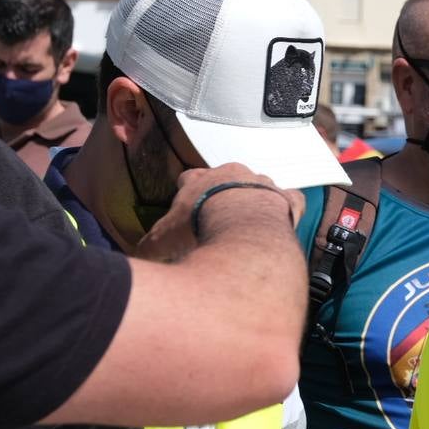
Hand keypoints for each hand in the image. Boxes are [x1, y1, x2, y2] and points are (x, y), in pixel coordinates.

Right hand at [134, 164, 303, 261]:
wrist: (244, 230)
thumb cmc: (198, 231)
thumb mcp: (159, 242)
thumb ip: (148, 245)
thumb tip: (138, 255)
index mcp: (199, 179)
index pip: (188, 178)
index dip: (187, 195)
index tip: (186, 210)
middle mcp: (233, 173)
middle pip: (225, 179)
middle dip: (222, 196)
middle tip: (217, 220)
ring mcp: (263, 183)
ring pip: (259, 187)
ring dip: (254, 203)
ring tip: (248, 227)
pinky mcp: (287, 198)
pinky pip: (290, 200)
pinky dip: (287, 210)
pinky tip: (282, 224)